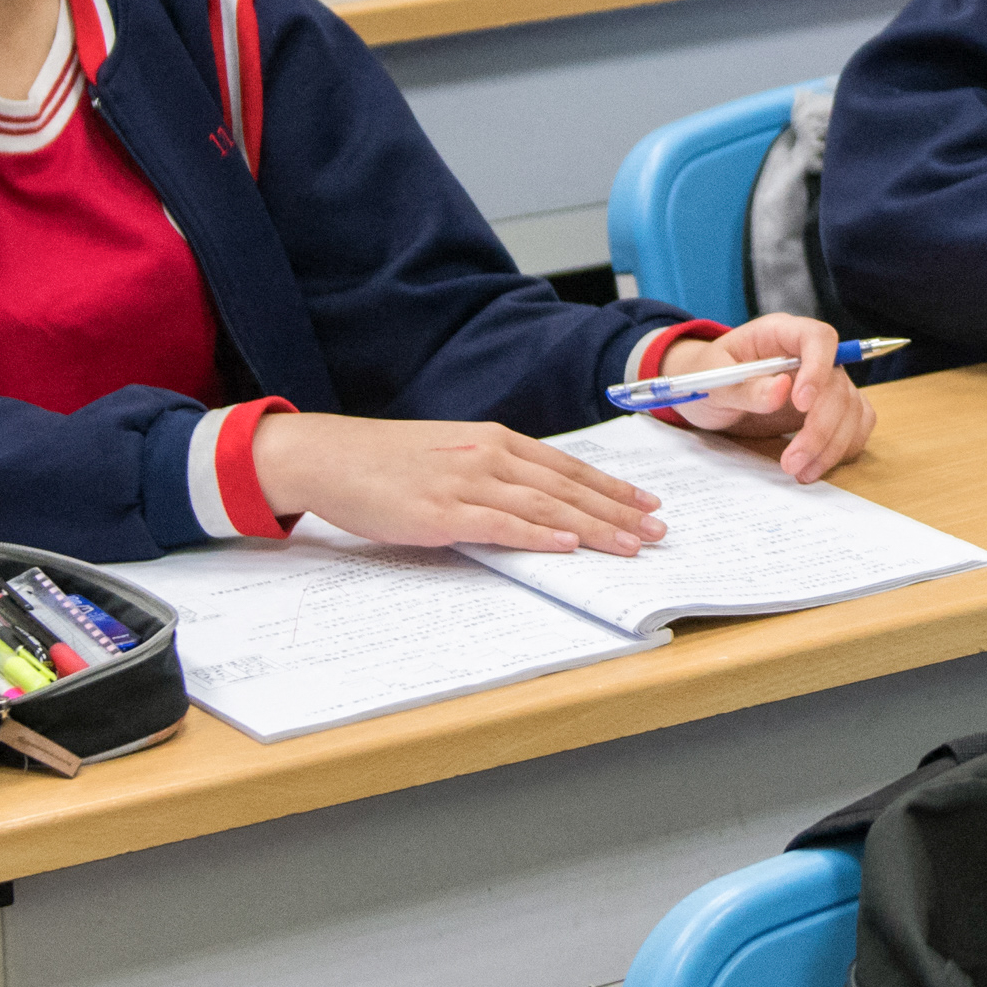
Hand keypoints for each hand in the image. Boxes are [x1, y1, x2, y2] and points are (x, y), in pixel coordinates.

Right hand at [249, 412, 663, 553]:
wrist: (329, 456)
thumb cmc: (387, 460)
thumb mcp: (451, 454)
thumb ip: (494, 471)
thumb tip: (535, 499)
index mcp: (494, 440)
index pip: (568, 468)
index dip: (611, 487)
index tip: (646, 503)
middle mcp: (489, 456)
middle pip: (567, 488)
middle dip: (618, 511)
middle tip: (658, 530)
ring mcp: (466, 484)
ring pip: (545, 508)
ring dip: (593, 528)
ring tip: (630, 545)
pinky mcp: (441, 513)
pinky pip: (500, 526)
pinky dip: (538, 536)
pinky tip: (567, 546)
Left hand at [648, 313, 873, 481]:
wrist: (708, 395)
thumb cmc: (706, 377)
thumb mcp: (711, 380)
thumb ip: (744, 387)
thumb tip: (781, 391)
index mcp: (780, 334)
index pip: (818, 338)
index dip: (818, 368)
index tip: (801, 404)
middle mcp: (810, 355)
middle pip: (837, 384)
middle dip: (820, 427)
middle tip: (792, 461)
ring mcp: (824, 382)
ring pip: (851, 409)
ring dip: (832, 445)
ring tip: (800, 473)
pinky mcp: (829, 409)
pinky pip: (855, 424)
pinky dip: (843, 448)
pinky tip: (816, 465)